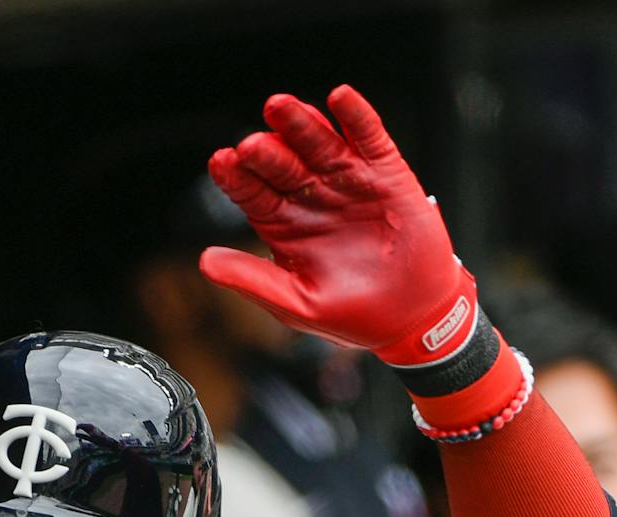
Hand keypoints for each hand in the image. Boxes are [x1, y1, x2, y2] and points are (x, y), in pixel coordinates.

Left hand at [200, 86, 475, 367]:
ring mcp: (346, 179)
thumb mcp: (296, 303)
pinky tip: (340, 98)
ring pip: (319, 142)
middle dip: (267, 150)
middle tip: (252, 143)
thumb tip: (205, 262)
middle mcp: (310, 195)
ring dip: (301, 122)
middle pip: (282, 163)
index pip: (252, 192)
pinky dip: (356, 116)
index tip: (221, 162)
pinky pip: (368, 137)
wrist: (411, 317)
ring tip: (282, 107)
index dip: (236, 177)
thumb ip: (253, 280)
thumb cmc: (352, 314)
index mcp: (282, 222)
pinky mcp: (384, 173)